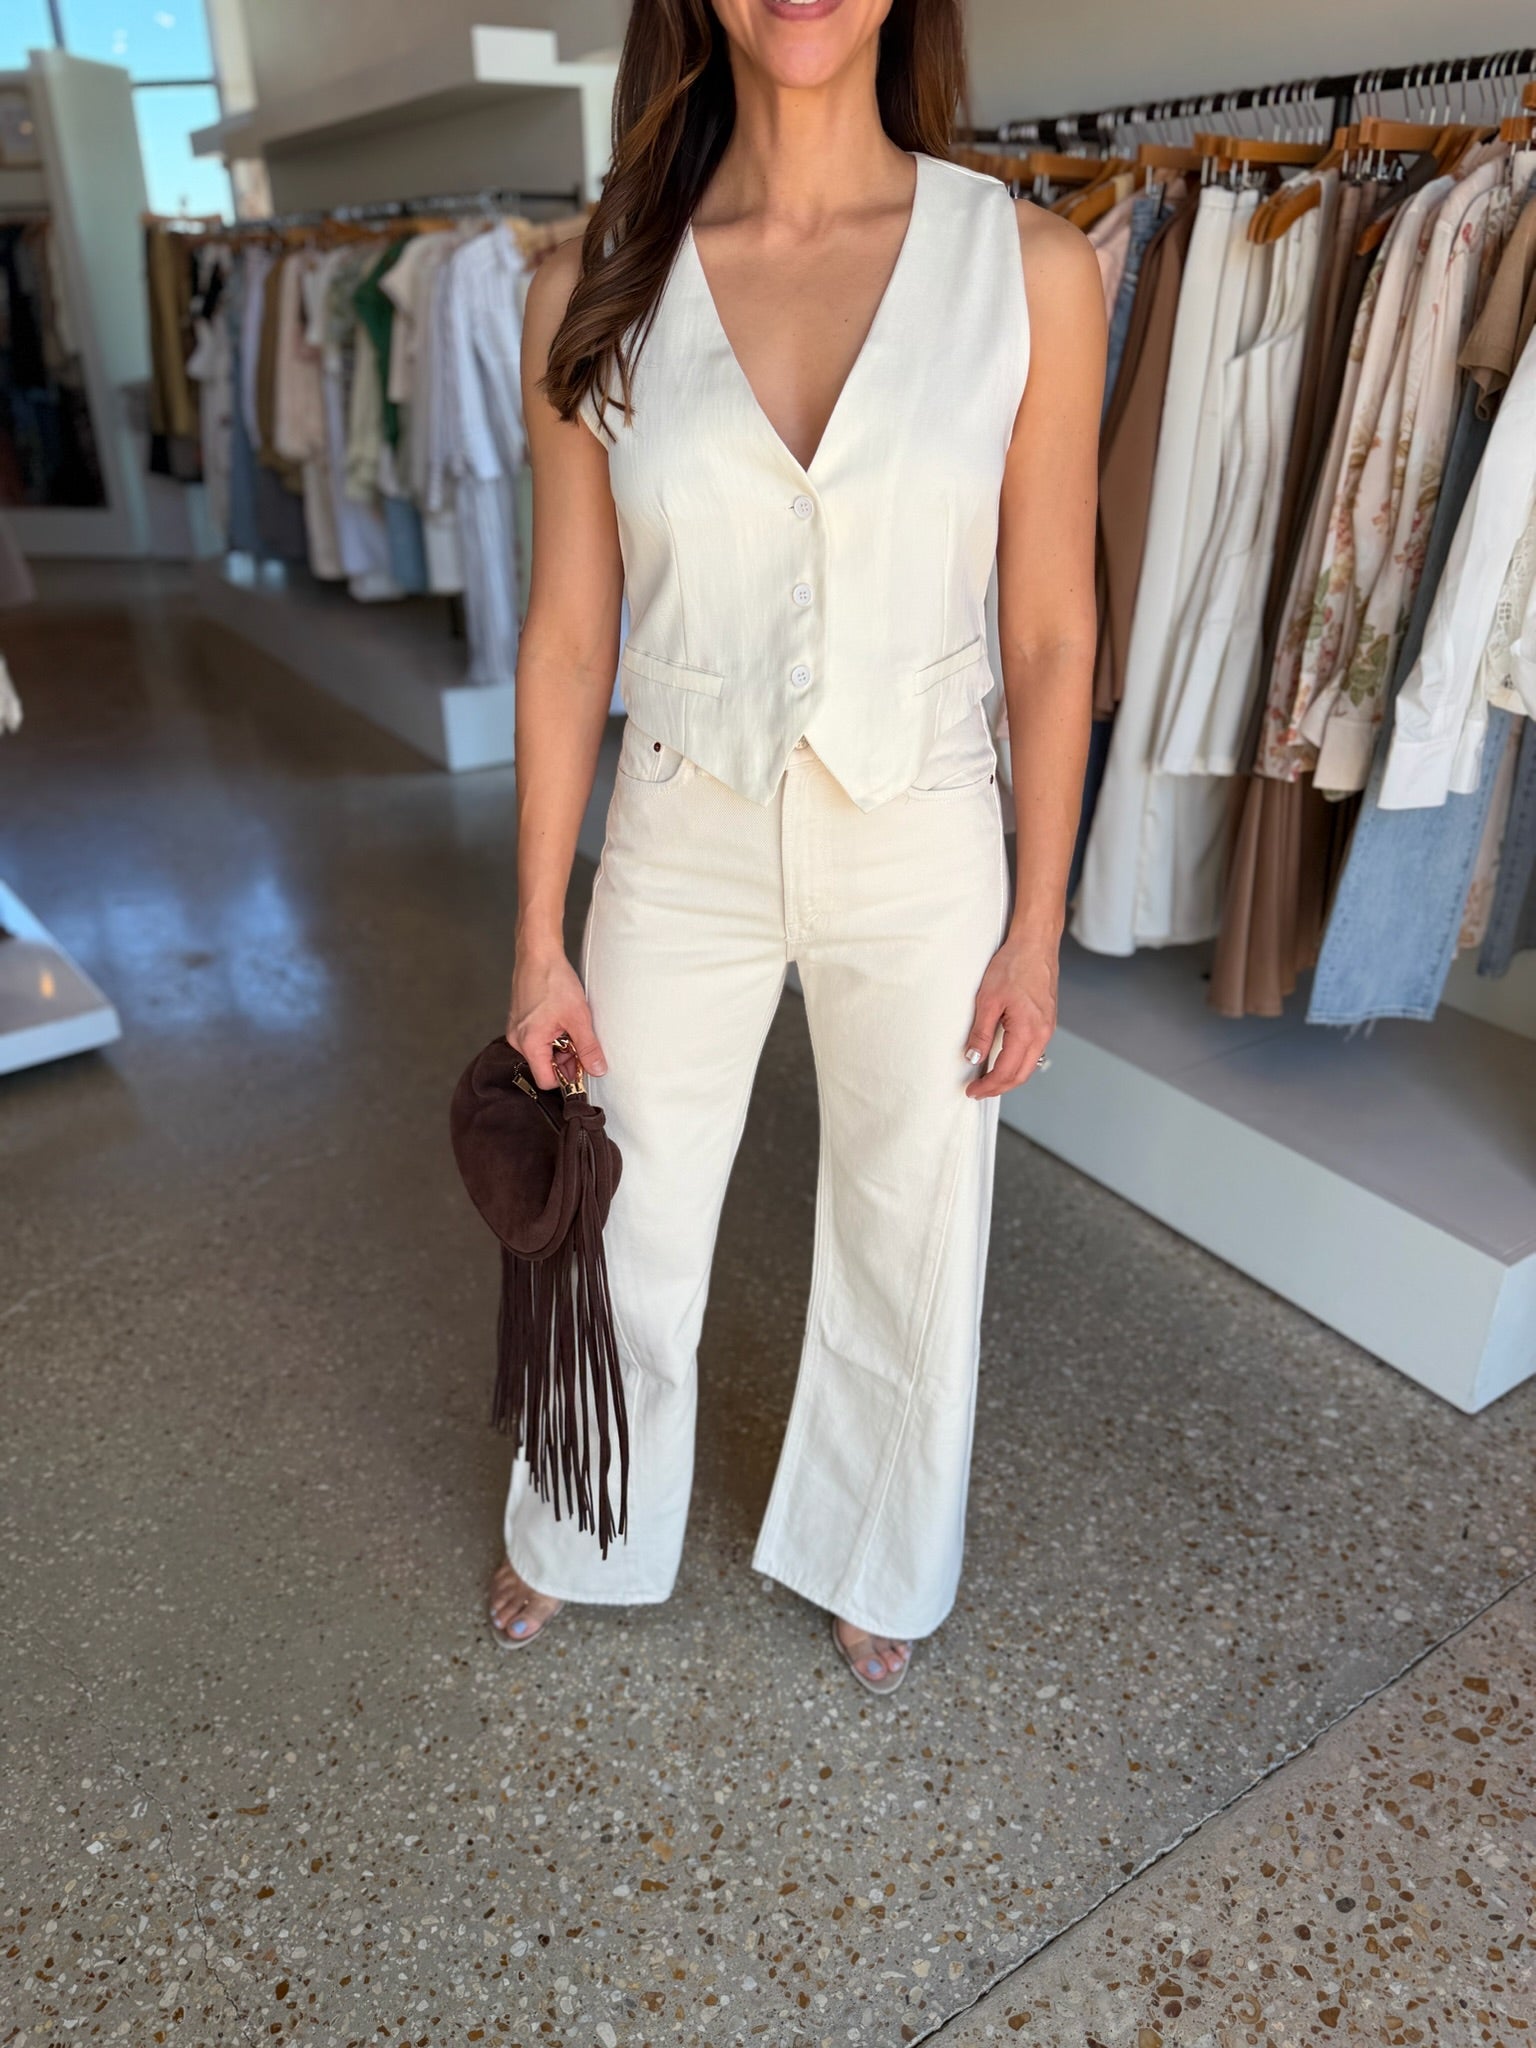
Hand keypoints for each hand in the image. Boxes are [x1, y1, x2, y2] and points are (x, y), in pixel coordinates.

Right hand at [506, 946, 606, 1090]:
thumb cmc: (554, 981)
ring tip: (573, 1027)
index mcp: (529, 1043)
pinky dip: (553, 1037)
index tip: (584, 1069)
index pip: (547, 1081)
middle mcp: (518, 1040)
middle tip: (584, 1044)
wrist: (538, 954)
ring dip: (561, 1047)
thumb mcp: (578, 1017)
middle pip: (545, 1067)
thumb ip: (588, 1047)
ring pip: (543, 1053)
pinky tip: (564, 1021)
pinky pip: (538, 1040)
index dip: (568, 1079)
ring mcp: (517, 1031)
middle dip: (566, 1060)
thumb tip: (597, 1070)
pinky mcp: (520, 1022)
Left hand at [962, 931, 1057, 1098]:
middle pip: (1021, 1075)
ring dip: (1009, 1076)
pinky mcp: (1047, 1021)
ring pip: (1029, 1064)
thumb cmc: (1014, 965)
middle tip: (978, 1091)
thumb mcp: (988, 1000)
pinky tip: (1004, 1059)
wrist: (1035, 944)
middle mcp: (1042, 1033)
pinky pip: (1034, 1051)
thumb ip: (981, 1033)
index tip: (973, 1091)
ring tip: (988, 1079)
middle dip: (999, 1088)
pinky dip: (1018, 1062)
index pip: (1007, 1071)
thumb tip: (973, 1058)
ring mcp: (1047, 1028)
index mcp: (1028, 1031)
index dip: (988, 1086)